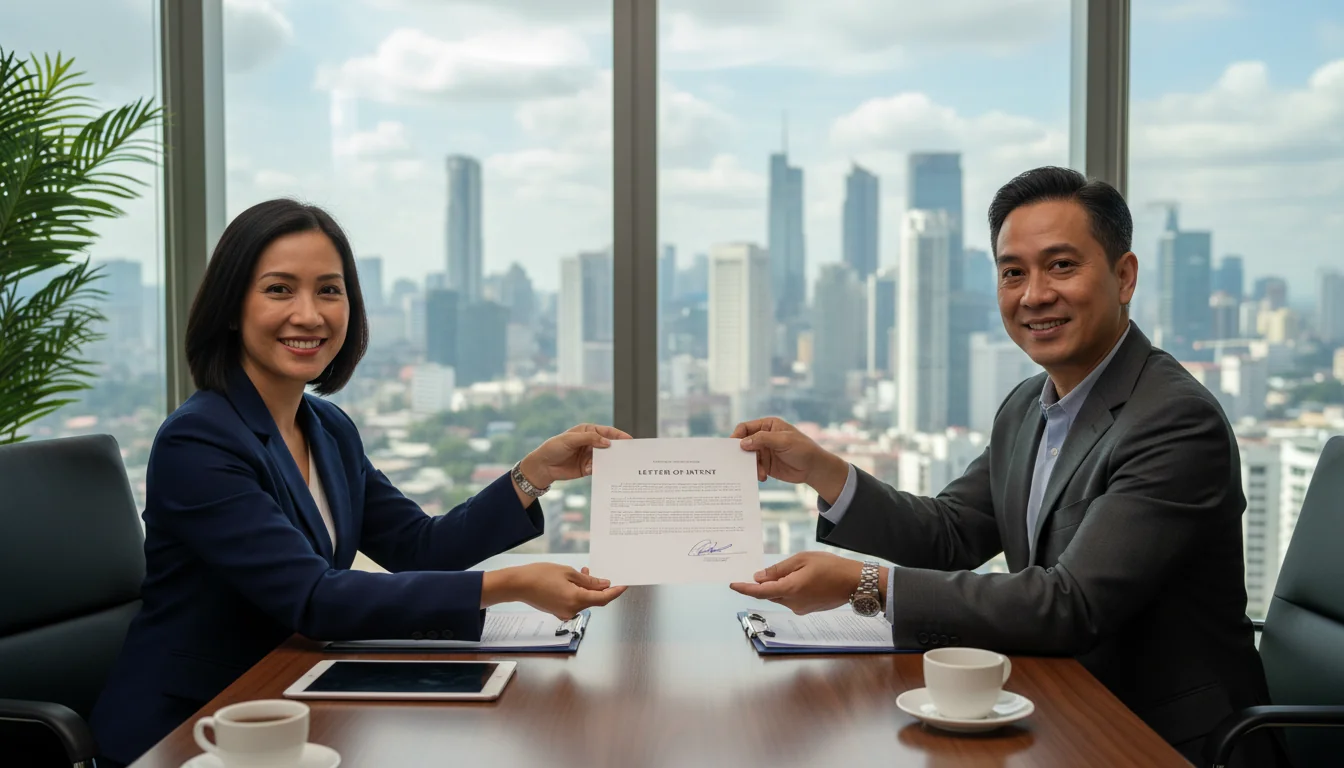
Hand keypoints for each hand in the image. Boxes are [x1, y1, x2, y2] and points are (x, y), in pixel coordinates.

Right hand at [482, 563, 627, 619]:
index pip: (603, 598)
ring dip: (589, 589)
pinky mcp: (558, 611)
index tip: (625, 584)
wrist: (518, 584)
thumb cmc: (539, 575)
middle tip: (604, 574)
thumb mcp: (568, 572)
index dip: (616, 592)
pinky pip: (575, 602)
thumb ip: (588, 581)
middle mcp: (572, 610)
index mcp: (576, 599)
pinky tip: (575, 581)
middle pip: (595, 601)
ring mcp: (564, 612)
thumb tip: (603, 585)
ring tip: (584, 572)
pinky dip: (579, 593)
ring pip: (585, 601)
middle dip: (601, 588)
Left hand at [519, 423, 632, 488]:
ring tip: (621, 464)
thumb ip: (590, 439)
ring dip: (611, 461)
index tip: (629, 440)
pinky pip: (599, 468)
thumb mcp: (570, 440)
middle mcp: (590, 443)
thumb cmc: (553, 448)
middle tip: (628, 453)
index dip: (618, 435)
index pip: (606, 432)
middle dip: (618, 449)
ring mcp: (590, 456)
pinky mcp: (588, 468)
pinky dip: (603, 470)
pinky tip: (607, 472)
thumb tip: (607, 442)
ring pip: (605, 457)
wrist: (542, 466)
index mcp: (587, 431)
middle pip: (608, 445)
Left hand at [729, 552, 882, 615]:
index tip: (732, 584)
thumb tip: (759, 577)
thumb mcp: (802, 560)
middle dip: (762, 584)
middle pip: (769, 594)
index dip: (744, 588)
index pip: (760, 592)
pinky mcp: (808, 609)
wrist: (855, 582)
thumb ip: (778, 569)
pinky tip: (798, 578)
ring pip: (780, 597)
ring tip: (788, 570)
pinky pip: (791, 599)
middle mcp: (792, 603)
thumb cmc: (830, 567)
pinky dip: (788, 590)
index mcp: (789, 590)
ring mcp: (800, 608)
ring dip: (777, 586)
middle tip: (758, 570)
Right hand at [731, 417, 847, 502]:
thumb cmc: (803, 449)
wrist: (814, 468)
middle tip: (739, 462)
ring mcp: (764, 452)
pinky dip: (756, 472)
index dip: (737, 436)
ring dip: (751, 465)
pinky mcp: (766, 465)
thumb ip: (763, 439)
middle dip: (742, 453)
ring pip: (747, 458)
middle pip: (744, 443)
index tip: (732, 446)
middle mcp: (763, 438)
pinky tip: (763, 477)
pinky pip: (754, 468)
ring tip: (760, 472)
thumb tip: (742, 443)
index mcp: (768, 425)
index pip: (746, 428)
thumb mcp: (783, 441)